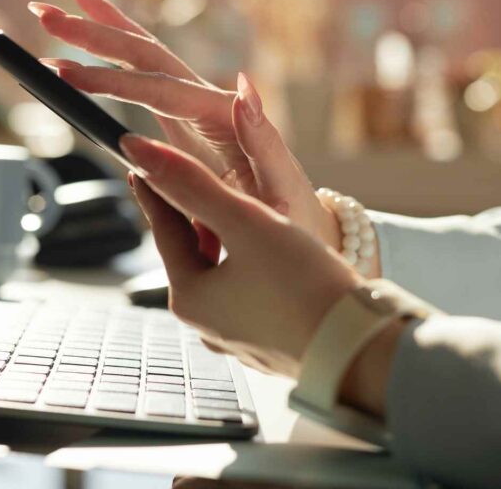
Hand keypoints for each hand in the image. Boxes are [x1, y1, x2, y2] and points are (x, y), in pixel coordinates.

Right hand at [27, 0, 340, 248]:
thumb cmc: (291, 218)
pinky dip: (115, 57)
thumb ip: (263, 141)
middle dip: (96, 32)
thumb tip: (243, 85)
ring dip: (101, 29)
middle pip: (148, 56)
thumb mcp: (282, 190)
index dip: (112, 81)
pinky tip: (91, 38)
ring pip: (145, 57)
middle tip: (45, 13)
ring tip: (60, 1)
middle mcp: (210, 103)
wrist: (300, 229)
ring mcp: (196, 110)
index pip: (161, 90)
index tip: (66, 73)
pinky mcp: (185, 123)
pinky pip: (145, 82)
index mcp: (226, 119)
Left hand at [119, 133, 360, 377]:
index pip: (165, 230)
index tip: (143, 161)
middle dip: (195, 217)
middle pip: (193, 255)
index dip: (156, 189)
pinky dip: (252, 267)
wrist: (361, 348)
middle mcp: (207, 325)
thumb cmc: (303, 286)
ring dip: (227, 242)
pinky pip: (251, 295)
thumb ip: (192, 185)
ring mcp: (240, 339)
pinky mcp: (272, 344)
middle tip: (194, 182)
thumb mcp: (245, 222)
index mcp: (190, 298)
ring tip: (240, 215)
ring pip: (223, 275)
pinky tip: (275, 257)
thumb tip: (140, 152)